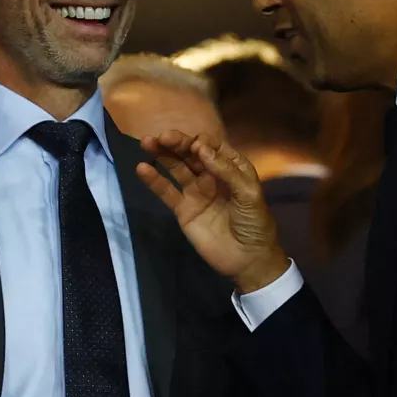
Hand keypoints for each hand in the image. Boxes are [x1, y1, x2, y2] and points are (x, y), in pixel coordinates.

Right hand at [137, 131, 288, 292]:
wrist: (247, 260)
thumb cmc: (255, 223)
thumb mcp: (249, 194)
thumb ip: (226, 170)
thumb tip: (201, 148)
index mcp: (231, 168)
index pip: (212, 147)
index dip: (202, 142)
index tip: (196, 146)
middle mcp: (211, 175)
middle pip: (190, 153)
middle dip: (176, 143)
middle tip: (161, 136)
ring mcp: (195, 191)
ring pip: (176, 167)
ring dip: (162, 154)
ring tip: (146, 142)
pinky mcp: (183, 209)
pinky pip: (166, 191)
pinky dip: (154, 179)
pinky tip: (142, 168)